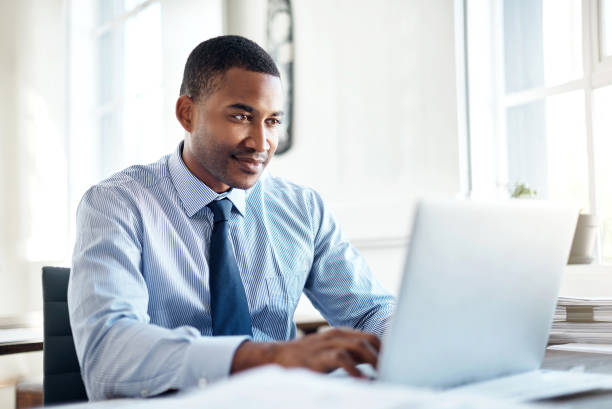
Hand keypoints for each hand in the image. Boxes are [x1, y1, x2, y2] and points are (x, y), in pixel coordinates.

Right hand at [230, 328, 380, 377]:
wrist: (277, 356)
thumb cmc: (307, 358)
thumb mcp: (331, 352)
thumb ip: (350, 354)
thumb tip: (375, 365)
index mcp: (342, 333)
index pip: (372, 336)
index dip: (386, 349)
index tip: (398, 362)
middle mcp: (337, 335)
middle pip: (369, 340)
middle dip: (384, 355)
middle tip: (394, 370)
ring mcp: (327, 344)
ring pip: (358, 346)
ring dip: (373, 360)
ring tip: (383, 373)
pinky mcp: (319, 356)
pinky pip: (341, 358)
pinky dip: (354, 369)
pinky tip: (362, 380)